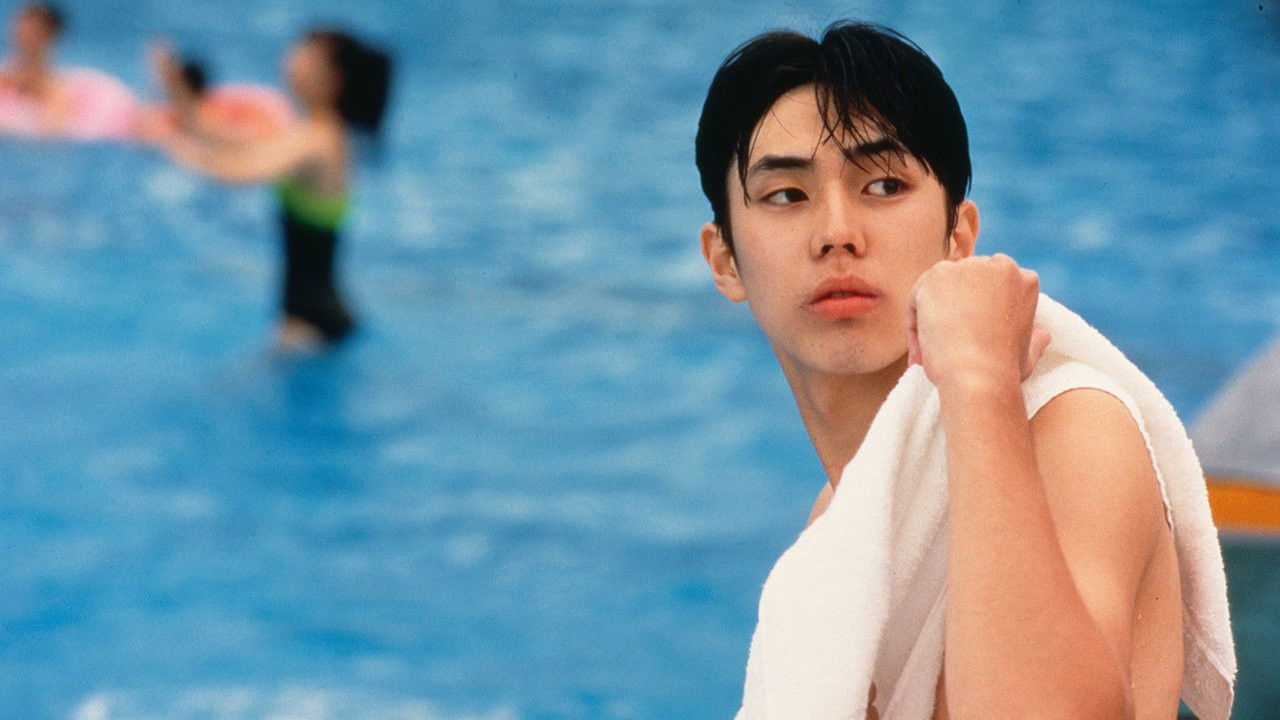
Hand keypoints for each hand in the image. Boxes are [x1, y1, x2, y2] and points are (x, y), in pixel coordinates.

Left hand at [904, 254, 1050, 391]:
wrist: (977, 375)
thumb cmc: (1002, 371)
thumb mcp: (1029, 353)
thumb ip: (1034, 338)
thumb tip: (1043, 334)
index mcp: (1025, 280)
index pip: (991, 284)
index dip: (977, 310)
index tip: (970, 334)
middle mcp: (999, 265)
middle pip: (965, 281)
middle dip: (954, 307)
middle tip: (947, 342)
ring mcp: (968, 267)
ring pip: (939, 287)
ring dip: (932, 315)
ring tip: (934, 349)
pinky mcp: (938, 274)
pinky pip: (918, 295)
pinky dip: (914, 320)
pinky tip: (923, 344)